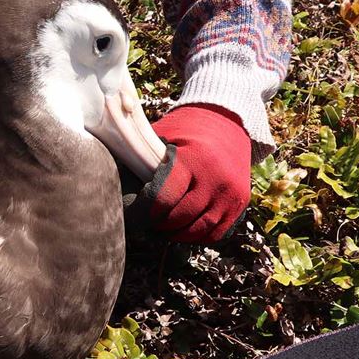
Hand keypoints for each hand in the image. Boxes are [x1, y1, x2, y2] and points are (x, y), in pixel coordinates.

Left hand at [125, 104, 251, 243]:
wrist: (229, 121)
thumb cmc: (188, 128)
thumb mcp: (165, 135)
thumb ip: (145, 156)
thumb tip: (118, 180)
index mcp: (193, 159)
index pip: (164, 196)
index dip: (146, 209)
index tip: (136, 211)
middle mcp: (215, 179)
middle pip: (180, 217)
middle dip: (159, 224)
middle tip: (146, 222)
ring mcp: (230, 193)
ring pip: (198, 230)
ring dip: (176, 234)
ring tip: (162, 228)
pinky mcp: (240, 203)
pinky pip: (216, 233)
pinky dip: (197, 237)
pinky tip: (183, 230)